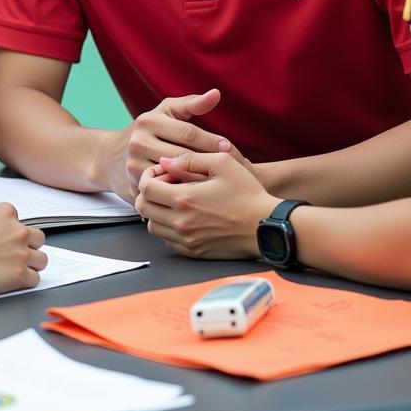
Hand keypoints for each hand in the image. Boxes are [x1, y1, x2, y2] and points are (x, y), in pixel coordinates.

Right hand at [0, 202, 47, 295]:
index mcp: (5, 213)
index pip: (19, 219)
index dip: (11, 230)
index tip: (5, 237)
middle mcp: (18, 231)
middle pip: (38, 238)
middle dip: (30, 246)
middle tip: (17, 253)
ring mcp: (22, 253)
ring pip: (41, 259)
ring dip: (32, 265)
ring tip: (19, 269)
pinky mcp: (21, 274)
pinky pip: (35, 279)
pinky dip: (27, 282)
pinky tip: (16, 282)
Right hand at [106, 89, 250, 201]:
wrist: (111, 157)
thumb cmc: (149, 131)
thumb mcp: (165, 113)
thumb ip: (191, 104)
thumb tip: (216, 94)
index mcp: (148, 121)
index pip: (188, 133)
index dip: (212, 141)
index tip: (230, 149)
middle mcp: (138, 142)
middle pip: (183, 156)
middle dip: (208, 162)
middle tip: (232, 169)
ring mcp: (134, 166)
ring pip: (176, 177)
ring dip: (199, 181)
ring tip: (220, 182)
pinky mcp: (135, 187)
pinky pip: (167, 193)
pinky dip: (184, 194)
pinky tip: (201, 195)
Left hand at [135, 151, 279, 259]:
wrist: (267, 226)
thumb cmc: (248, 193)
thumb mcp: (222, 162)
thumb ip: (190, 159)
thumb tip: (166, 162)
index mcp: (184, 199)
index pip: (145, 188)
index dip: (148, 175)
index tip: (162, 171)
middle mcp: (181, 222)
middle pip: (144, 207)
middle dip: (148, 192)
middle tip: (164, 185)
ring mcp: (186, 240)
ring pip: (152, 226)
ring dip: (157, 211)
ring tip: (173, 200)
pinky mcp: (194, 252)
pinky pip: (167, 241)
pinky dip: (168, 228)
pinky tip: (183, 217)